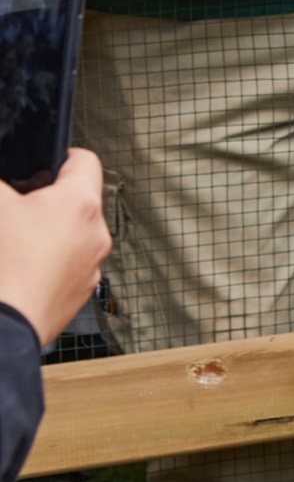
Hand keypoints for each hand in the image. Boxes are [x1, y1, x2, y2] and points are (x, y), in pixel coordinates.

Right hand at [0, 150, 108, 345]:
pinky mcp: (80, 293)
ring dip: (46, 232)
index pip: (85, 160)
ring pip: (71, 235)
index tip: (41, 164)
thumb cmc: (2, 266)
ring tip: (14, 241)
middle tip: (15, 206)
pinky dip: (46, 261)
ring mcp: (91, 267)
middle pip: (76, 201)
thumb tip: (6, 182)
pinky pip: (67, 264)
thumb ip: (2, 183)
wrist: (5, 326)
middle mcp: (96, 235)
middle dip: (45, 200)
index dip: (60, 156)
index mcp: (80, 204)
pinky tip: (19, 267)